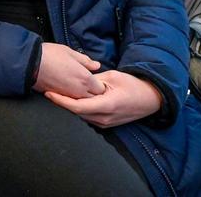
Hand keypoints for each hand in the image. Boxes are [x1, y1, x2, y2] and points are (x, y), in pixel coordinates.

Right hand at [32, 43, 104, 98]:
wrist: (30, 64)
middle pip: (93, 98)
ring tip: (77, 86)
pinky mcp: (59, 98)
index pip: (101, 89)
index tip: (94, 80)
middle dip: (93, 92)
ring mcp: (69, 96)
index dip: (99, 84)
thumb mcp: (70, 52)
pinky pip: (71, 101)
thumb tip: (95, 65)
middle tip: (88, 84)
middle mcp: (79, 91)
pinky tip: (67, 89)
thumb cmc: (49, 55)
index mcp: (85, 79)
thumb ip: (86, 61)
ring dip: (83, 96)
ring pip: (83, 102)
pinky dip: (72, 98)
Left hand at [45, 70, 161, 127]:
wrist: (151, 99)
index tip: (49, 93)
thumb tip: (78, 81)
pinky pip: (88, 117)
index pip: (77, 107)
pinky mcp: (106, 124)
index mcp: (106, 105)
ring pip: (81, 116)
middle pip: (76, 112)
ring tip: (57, 93)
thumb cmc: (134, 85)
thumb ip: (94, 81)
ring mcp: (105, 123)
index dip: (61, 101)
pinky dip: (78, 109)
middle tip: (49, 89)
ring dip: (70, 106)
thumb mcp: (113, 77)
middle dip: (62, 102)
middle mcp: (104, 118)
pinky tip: (72, 99)